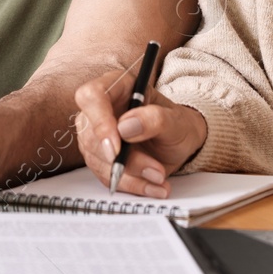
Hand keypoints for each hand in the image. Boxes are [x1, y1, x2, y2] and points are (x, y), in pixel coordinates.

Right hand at [73, 70, 207, 197]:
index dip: (98, 122)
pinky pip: (107, 177)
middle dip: (123, 159)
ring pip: (98, 160)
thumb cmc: (176, 124)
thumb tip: (125, 127)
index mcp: (117, 87)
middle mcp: (101, 110)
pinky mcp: (100, 158)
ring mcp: (96, 135)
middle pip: (91, 135)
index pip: (91, 96)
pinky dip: (131, 185)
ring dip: (131, 175)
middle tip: (154, 170)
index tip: (115, 147)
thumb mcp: (175, 120)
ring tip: (160, 177)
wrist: (180, 144)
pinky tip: (153, 186)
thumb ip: (154, 119)